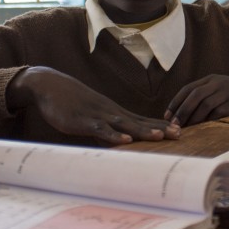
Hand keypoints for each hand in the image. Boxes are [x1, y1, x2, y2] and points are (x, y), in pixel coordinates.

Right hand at [7, 67, 179, 143]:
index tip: (180, 130)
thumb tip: (118, 142)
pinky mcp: (83, 121)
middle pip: (139, 121)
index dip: (160, 124)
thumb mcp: (91, 116)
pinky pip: (101, 129)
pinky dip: (113, 135)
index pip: (142, 118)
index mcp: (114, 111)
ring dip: (143, 130)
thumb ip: (105, 129)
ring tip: (162, 136)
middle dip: (160, 128)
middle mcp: (110, 112)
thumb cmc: (70, 102)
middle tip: (181, 135)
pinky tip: (125, 140)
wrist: (48, 85)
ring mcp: (98, 115)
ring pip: (124, 124)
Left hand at [165, 73, 228, 126]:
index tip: (167, 115)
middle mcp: (216, 83)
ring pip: (203, 103)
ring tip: (184, 128)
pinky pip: (216, 111)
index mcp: (211, 79)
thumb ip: (208, 95)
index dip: (175, 102)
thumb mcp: (223, 88)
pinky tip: (201, 128)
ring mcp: (226, 91)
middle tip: (172, 124)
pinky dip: (207, 120)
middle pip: (193, 95)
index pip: (188, 89)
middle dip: (181, 110)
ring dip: (191, 117)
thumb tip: (189, 113)